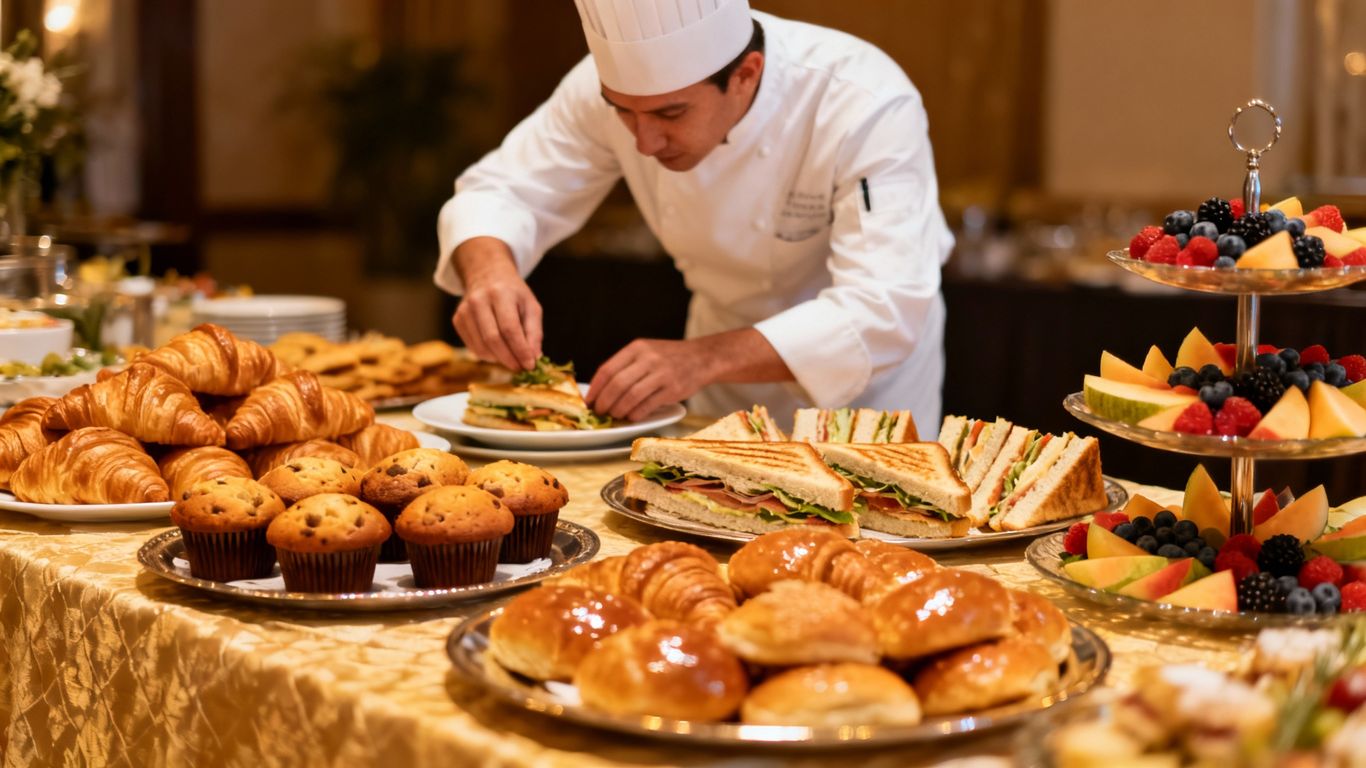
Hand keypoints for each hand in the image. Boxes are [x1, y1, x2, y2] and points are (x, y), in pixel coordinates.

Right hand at [449, 237, 542, 369]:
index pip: (509, 328)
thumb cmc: (513, 293)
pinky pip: (473, 347)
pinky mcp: (457, 320)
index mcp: (501, 293)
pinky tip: (498, 351)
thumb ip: (534, 332)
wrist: (486, 275)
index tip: (530, 365)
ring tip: (512, 359)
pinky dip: (488, 355)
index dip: (520, 350)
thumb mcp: (531, 306)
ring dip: (499, 360)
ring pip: (481, 347)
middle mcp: (479, 300)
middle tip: (521, 369)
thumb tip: (534, 358)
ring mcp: (465, 310)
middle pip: (493, 339)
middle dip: (509, 359)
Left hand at [587, 339, 706, 421]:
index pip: (607, 370)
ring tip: (615, 415)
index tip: (588, 402)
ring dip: (619, 410)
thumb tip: (600, 391)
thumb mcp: (647, 351)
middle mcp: (648, 359)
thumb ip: (626, 366)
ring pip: (631, 396)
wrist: (702, 357)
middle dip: (604, 403)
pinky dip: (636, 414)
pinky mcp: (673, 389)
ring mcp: (662, 374)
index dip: (595, 389)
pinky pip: (648, 405)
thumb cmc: (669, 358)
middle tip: (600, 412)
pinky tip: (633, 416)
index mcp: (637, 348)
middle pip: (617, 384)